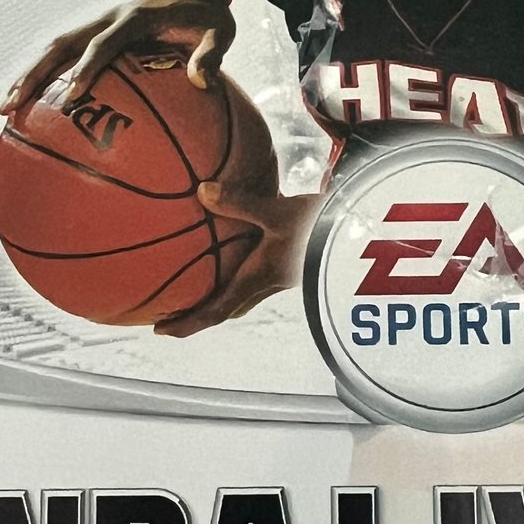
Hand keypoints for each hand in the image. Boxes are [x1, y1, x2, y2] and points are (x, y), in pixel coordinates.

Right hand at [0, 0, 234, 114]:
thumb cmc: (208, 15)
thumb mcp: (221, 31)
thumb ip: (212, 54)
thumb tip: (203, 83)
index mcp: (135, 18)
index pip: (104, 43)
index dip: (88, 66)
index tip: (75, 95)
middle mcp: (108, 18)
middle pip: (61, 45)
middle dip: (36, 74)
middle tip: (13, 106)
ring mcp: (97, 24)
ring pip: (53, 48)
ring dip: (28, 75)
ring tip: (5, 108)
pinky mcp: (94, 32)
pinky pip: (62, 53)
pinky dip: (42, 74)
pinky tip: (28, 102)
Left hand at [154, 180, 320, 335]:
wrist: (363, 230)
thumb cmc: (321, 224)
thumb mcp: (278, 211)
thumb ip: (238, 202)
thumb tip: (201, 192)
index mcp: (257, 279)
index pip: (215, 311)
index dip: (187, 324)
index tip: (161, 331)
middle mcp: (268, 284)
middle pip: (228, 309)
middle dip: (202, 313)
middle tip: (176, 310)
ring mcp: (284, 277)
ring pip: (245, 295)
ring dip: (222, 296)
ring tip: (203, 283)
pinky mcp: (295, 264)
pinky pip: (259, 276)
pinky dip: (241, 274)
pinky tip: (242, 249)